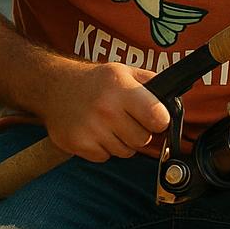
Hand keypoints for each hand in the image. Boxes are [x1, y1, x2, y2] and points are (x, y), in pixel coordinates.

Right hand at [43, 63, 168, 161]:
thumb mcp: (123, 71)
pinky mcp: (79, 144)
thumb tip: (175, 97)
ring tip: (110, 125)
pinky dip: (104, 149)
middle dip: (140, 133)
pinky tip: (96, 132)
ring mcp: (91, 128)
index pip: (158, 117)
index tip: (155, 118)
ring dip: (122, 142)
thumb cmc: (94, 81)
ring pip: (126, 152)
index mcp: (121, 88)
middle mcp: (106, 109)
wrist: (53, 87)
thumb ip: (151, 82)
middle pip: (143, 140)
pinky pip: (106, 157)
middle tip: (128, 120)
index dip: (160, 120)